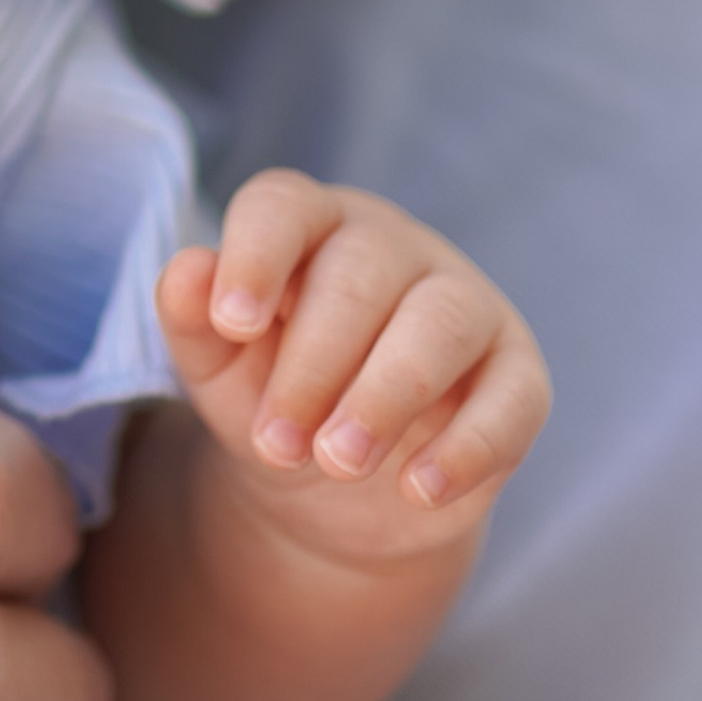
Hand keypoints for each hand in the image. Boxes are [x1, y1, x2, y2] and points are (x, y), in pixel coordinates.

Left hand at [159, 168, 549, 561]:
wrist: (334, 494)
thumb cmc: (274, 401)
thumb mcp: (220, 373)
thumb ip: (194, 323)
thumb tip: (185, 271)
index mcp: (311, 226)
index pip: (283, 206)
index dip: (257, 255)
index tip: (232, 322)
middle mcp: (392, 248)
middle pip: (360, 275)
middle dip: (313, 364)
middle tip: (276, 444)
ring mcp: (464, 305)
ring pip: (442, 322)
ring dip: (387, 395)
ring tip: (338, 461)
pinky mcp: (516, 375)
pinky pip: (511, 397)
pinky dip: (468, 445)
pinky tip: (418, 489)